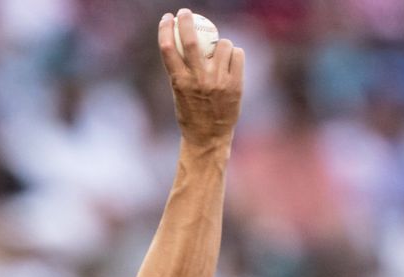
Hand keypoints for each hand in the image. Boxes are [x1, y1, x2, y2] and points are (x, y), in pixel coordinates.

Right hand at [159, 9, 243, 149]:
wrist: (208, 137)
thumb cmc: (191, 114)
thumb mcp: (178, 93)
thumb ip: (182, 70)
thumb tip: (185, 43)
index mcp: (179, 82)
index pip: (168, 49)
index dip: (166, 29)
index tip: (167, 18)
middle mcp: (198, 80)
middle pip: (192, 42)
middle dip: (187, 22)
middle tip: (186, 12)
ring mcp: (218, 81)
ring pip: (223, 44)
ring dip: (221, 43)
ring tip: (219, 54)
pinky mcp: (235, 84)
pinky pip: (238, 55)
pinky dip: (234, 55)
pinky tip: (230, 63)